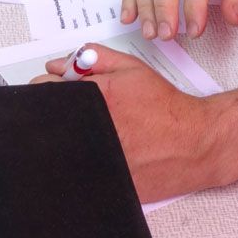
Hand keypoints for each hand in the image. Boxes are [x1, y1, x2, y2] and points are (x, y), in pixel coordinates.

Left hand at [31, 44, 217, 202]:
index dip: (49, 90)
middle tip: (81, 112)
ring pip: (59, 145)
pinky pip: (74, 169)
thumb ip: (93, 58)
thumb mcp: (131, 69)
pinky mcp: (100, 179)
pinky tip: (101, 152)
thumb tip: (58, 65)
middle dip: (58, 112)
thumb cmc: (164, 107)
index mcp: (95, 96)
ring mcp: (94, 155)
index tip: (60, 92)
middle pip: (49, 118)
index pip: (44, 90)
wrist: (193, 141)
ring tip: (94, 132)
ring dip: (69, 137)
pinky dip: (81, 159)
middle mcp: (92, 125)